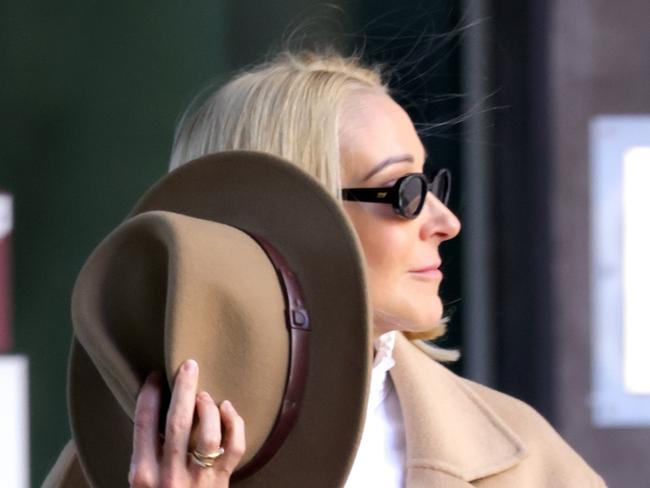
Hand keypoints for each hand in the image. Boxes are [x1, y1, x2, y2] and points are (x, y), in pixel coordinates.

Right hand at [128, 360, 245, 486]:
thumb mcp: (142, 483)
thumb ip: (146, 454)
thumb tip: (155, 411)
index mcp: (143, 475)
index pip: (143, 425)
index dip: (149, 396)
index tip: (155, 376)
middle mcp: (169, 476)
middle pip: (178, 423)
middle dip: (184, 389)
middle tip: (188, 365)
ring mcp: (198, 480)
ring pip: (208, 434)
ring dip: (208, 408)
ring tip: (204, 395)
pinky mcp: (222, 482)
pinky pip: (234, 448)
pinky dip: (235, 424)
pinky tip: (228, 408)